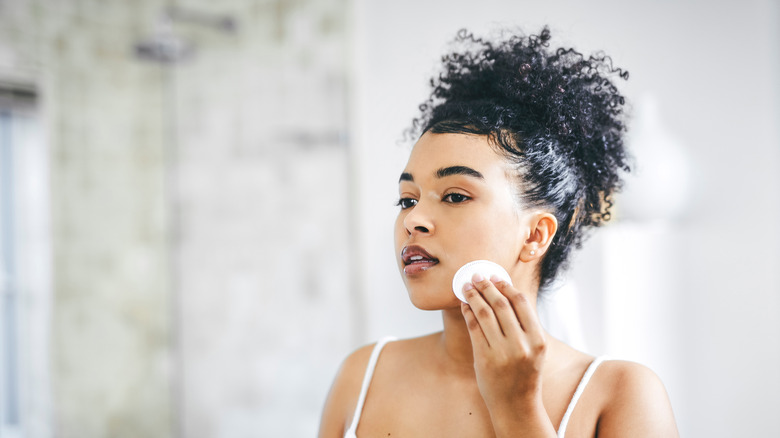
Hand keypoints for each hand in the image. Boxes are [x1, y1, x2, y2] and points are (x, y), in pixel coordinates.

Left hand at [460, 273, 546, 409]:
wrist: (516, 405)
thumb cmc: (525, 374)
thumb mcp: (535, 350)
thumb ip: (525, 325)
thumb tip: (506, 293)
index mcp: (538, 340)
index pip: (521, 303)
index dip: (506, 286)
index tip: (496, 277)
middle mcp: (521, 345)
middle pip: (501, 305)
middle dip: (487, 286)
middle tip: (477, 276)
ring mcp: (502, 353)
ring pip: (485, 313)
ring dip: (474, 296)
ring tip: (467, 287)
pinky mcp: (484, 359)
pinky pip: (473, 328)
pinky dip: (468, 313)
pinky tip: (465, 305)